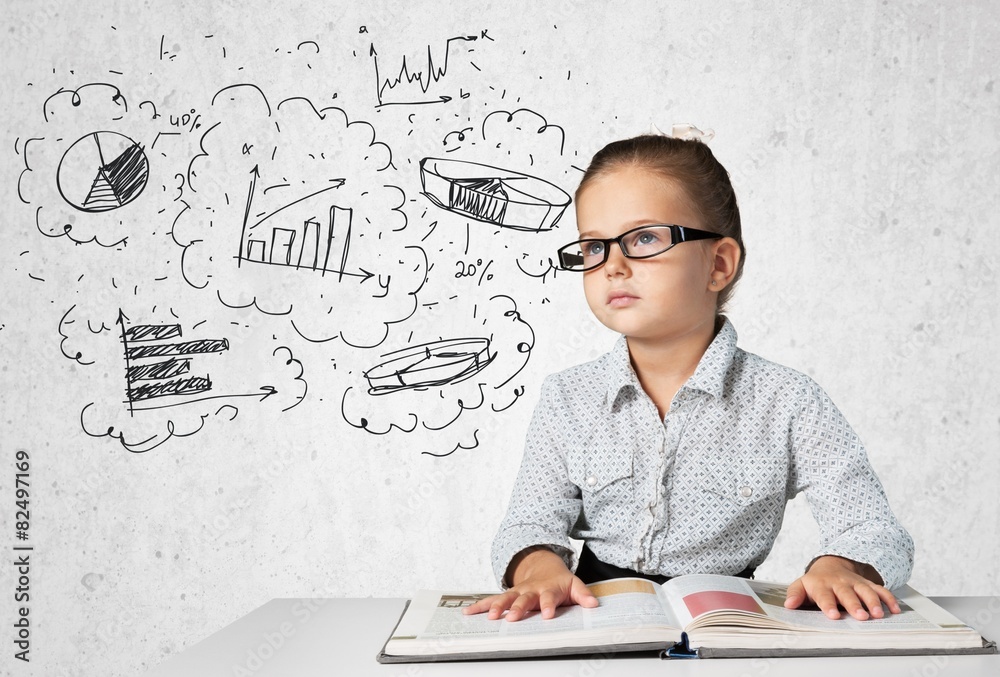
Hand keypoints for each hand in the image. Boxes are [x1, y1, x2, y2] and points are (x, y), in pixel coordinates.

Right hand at [463, 547, 598, 621]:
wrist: (543, 568)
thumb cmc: (559, 582)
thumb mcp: (574, 585)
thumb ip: (583, 595)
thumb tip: (593, 604)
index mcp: (547, 589)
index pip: (548, 598)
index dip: (547, 606)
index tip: (547, 615)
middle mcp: (529, 591)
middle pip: (523, 600)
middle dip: (517, 608)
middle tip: (512, 618)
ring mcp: (516, 593)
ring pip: (504, 599)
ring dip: (496, 607)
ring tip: (489, 617)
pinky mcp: (506, 596)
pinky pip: (491, 600)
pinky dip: (479, 606)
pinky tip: (468, 612)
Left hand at [785, 555, 900, 620]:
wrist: (830, 565)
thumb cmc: (815, 582)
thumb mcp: (801, 586)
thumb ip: (795, 595)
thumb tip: (788, 605)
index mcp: (822, 585)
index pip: (824, 596)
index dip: (829, 605)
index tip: (834, 615)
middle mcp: (840, 583)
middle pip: (848, 594)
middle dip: (855, 605)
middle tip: (861, 616)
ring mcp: (855, 583)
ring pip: (866, 591)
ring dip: (873, 602)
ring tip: (878, 614)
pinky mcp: (867, 584)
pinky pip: (880, 590)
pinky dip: (889, 599)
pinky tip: (895, 610)